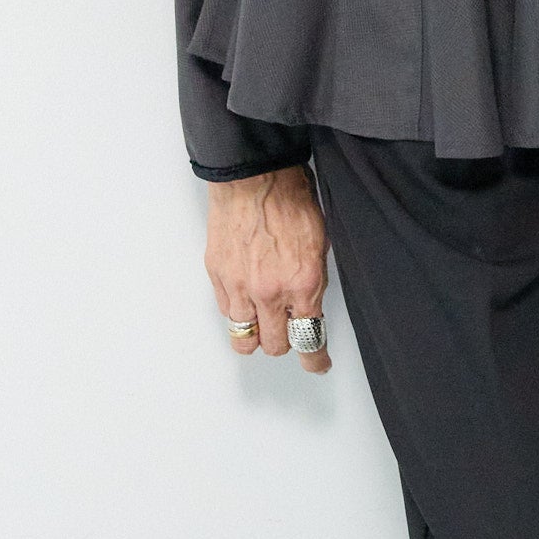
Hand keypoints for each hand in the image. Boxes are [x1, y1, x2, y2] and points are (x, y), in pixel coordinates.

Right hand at [204, 164, 331, 373]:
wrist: (254, 175)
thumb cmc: (289, 199)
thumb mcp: (320, 244)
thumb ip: (314, 283)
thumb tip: (308, 306)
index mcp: (303, 284)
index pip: (308, 339)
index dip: (314, 359)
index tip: (317, 363)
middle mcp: (269, 292)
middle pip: (275, 345)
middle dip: (285, 344)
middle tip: (289, 334)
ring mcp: (240, 286)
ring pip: (244, 338)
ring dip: (255, 335)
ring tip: (263, 323)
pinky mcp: (218, 276)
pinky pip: (227, 312)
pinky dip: (238, 313)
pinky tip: (246, 301)